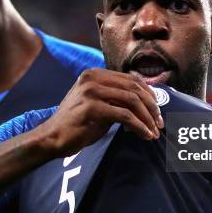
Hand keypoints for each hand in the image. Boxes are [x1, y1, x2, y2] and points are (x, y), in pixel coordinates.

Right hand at [36, 68, 163, 157]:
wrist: (52, 138)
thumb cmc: (77, 125)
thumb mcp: (98, 105)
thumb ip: (117, 99)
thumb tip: (145, 103)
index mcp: (95, 74)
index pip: (131, 79)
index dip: (150, 95)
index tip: (158, 112)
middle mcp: (93, 78)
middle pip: (135, 88)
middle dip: (152, 107)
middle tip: (160, 124)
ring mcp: (91, 91)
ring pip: (132, 101)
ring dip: (147, 118)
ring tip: (154, 132)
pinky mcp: (92, 107)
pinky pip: (125, 116)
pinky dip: (139, 126)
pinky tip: (144, 135)